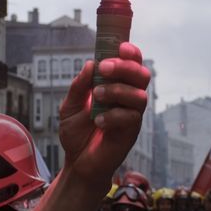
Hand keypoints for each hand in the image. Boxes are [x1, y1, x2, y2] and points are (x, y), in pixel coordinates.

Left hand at [57, 43, 150, 184]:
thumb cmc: (77, 133)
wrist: (77, 162)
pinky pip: (132, 118)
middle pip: (141, 75)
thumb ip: (79, 86)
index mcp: (115, 86)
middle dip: (125, 67)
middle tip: (104, 69)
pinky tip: (98, 121)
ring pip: (139, 95)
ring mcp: (131, 115)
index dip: (131, 53)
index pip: (132, 64)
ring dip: (117, 91)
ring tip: (97, 96)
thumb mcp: (69, 106)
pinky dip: (114, 115)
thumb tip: (90, 64)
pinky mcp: (131, 132)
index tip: (120, 47)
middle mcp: (127, 98)